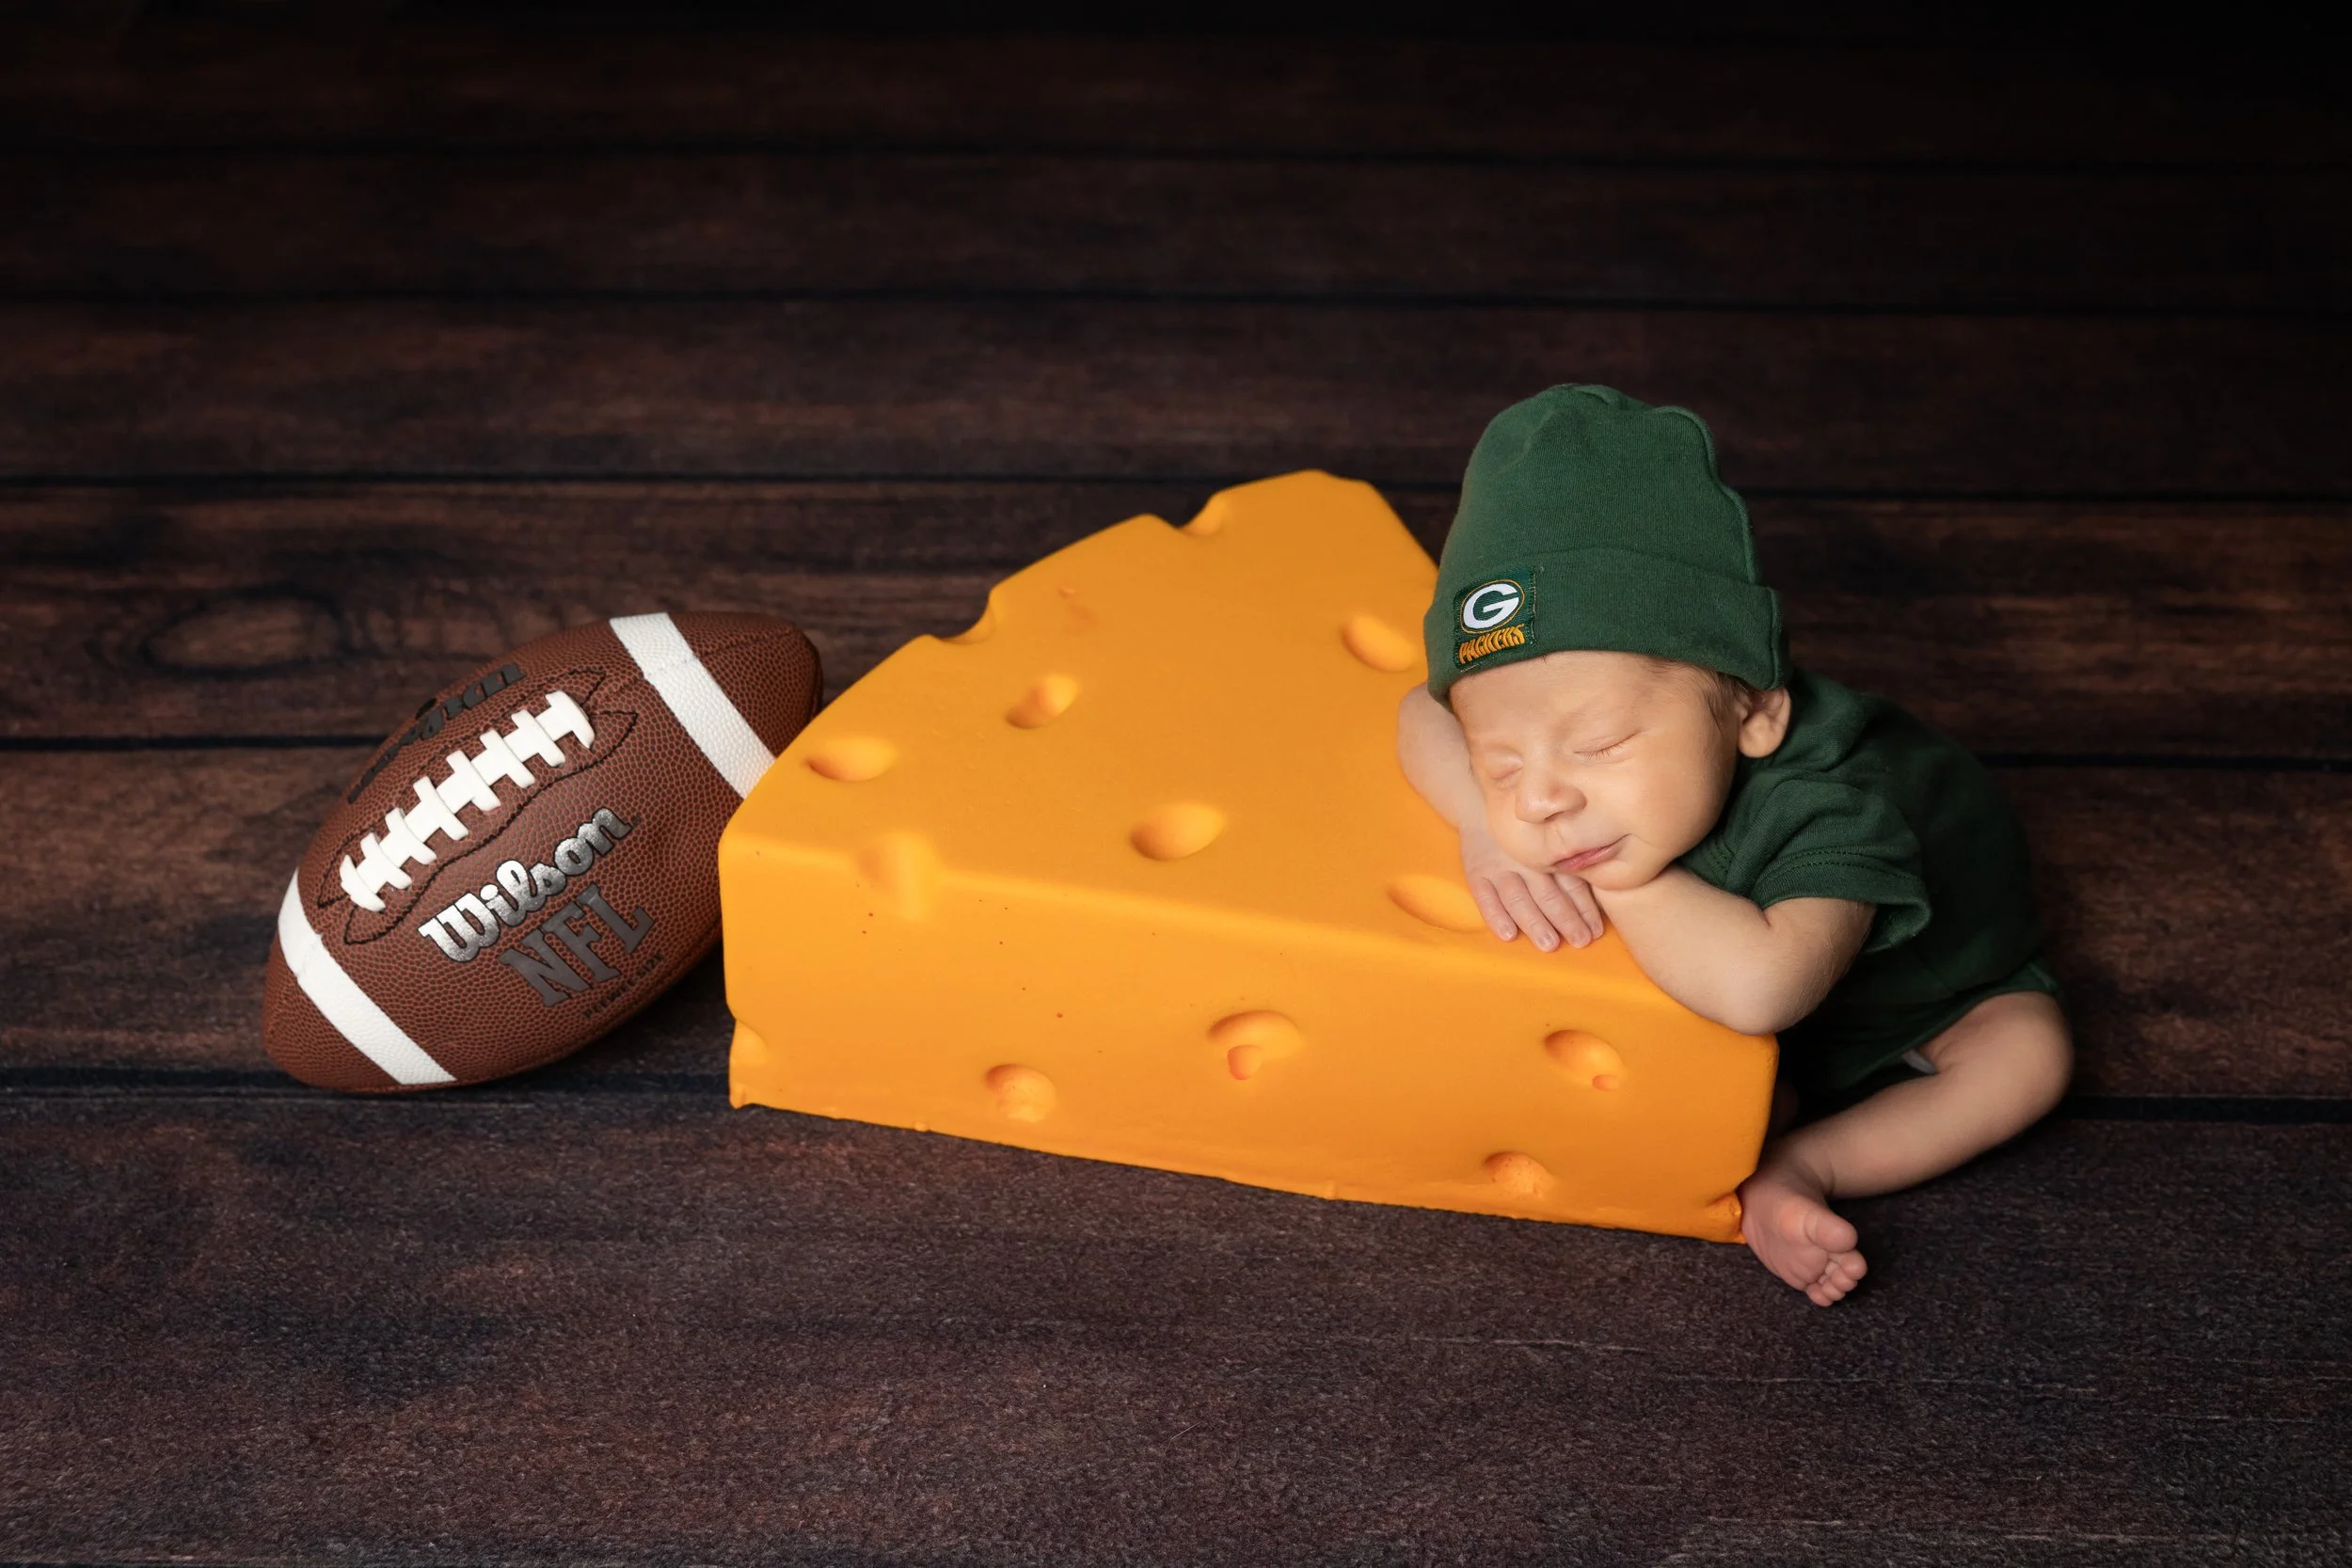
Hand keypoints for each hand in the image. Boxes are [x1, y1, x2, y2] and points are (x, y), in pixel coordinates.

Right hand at [1458, 820, 1604, 951]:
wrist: (1480, 809)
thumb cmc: (1525, 833)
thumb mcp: (1549, 839)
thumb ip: (1570, 863)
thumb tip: (1602, 884)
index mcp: (1547, 854)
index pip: (1570, 884)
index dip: (1584, 908)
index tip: (1596, 931)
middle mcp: (1525, 861)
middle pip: (1547, 894)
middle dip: (1565, 919)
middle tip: (1580, 940)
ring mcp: (1499, 868)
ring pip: (1518, 898)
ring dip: (1534, 922)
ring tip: (1549, 943)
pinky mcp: (1477, 875)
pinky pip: (1485, 897)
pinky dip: (1496, 916)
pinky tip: (1508, 934)